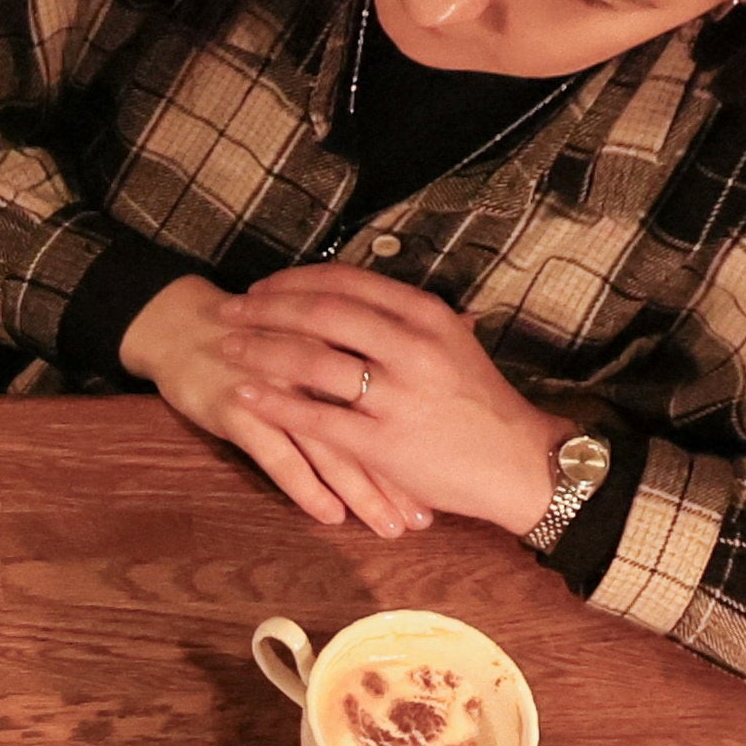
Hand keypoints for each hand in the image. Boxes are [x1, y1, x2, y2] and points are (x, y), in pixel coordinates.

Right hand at [125, 275, 430, 534]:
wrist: (183, 328)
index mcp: (341, 339)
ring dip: (363, 492)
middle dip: (401, 475)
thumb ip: (363, 353)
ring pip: (332, 446)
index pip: (393, 394)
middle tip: (425, 518)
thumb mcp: (314, 337)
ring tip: (389, 528)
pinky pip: (280, 456)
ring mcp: (278, 386)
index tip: (452, 477)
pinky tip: (330, 516)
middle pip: (372, 424)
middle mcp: (316, 361)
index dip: (423, 436)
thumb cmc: (256, 336)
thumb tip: (420, 372)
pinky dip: (307, 488)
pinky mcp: (241, 409)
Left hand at [209, 266, 575, 534]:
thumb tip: (359, 295)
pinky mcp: (382, 441)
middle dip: (265, 309)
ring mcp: (396, 395)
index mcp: (426, 315)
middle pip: (321, 313)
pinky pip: (316, 417)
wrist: (518, 464)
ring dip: (261, 350)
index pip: (346, 282)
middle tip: (228, 308)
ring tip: (226, 348)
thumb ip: (407, 321)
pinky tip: (246, 394)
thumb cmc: (482, 406)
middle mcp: (411, 346)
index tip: (262, 286)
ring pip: (312, 360)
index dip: (294, 281)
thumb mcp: (454, 344)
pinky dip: (275, 403)